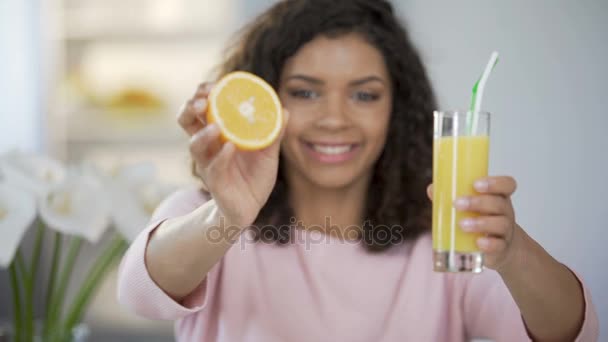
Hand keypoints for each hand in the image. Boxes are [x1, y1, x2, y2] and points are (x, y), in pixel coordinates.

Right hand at [177, 83, 288, 226]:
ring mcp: (208, 165)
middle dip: (190, 108)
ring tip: (216, 125)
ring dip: (204, 133)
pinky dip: (220, 157)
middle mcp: (207, 147)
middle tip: (201, 99)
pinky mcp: (215, 183)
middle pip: (186, 122)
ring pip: (195, 146)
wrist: (250, 208)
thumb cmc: (255, 176)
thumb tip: (285, 109)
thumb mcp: (268, 152)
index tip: (210, 85)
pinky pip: (214, 168)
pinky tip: (229, 147)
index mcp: (216, 134)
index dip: (201, 95)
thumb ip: (274, 132)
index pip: (200, 109)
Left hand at [426, 176, 522, 270]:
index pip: (507, 184)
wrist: (499, 248)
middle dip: (478, 202)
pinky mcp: (501, 247)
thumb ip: (451, 196)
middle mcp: (505, 212)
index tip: (475, 184)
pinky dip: (489, 244)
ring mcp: (505, 230)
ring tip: (462, 224)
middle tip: (458, 204)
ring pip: (501, 224)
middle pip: (499, 204)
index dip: (495, 183)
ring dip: (481, 223)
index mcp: (498, 197)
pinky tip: (478, 242)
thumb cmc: (481, 219)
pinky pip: (499, 245)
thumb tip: (432, 189)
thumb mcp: (470, 207)